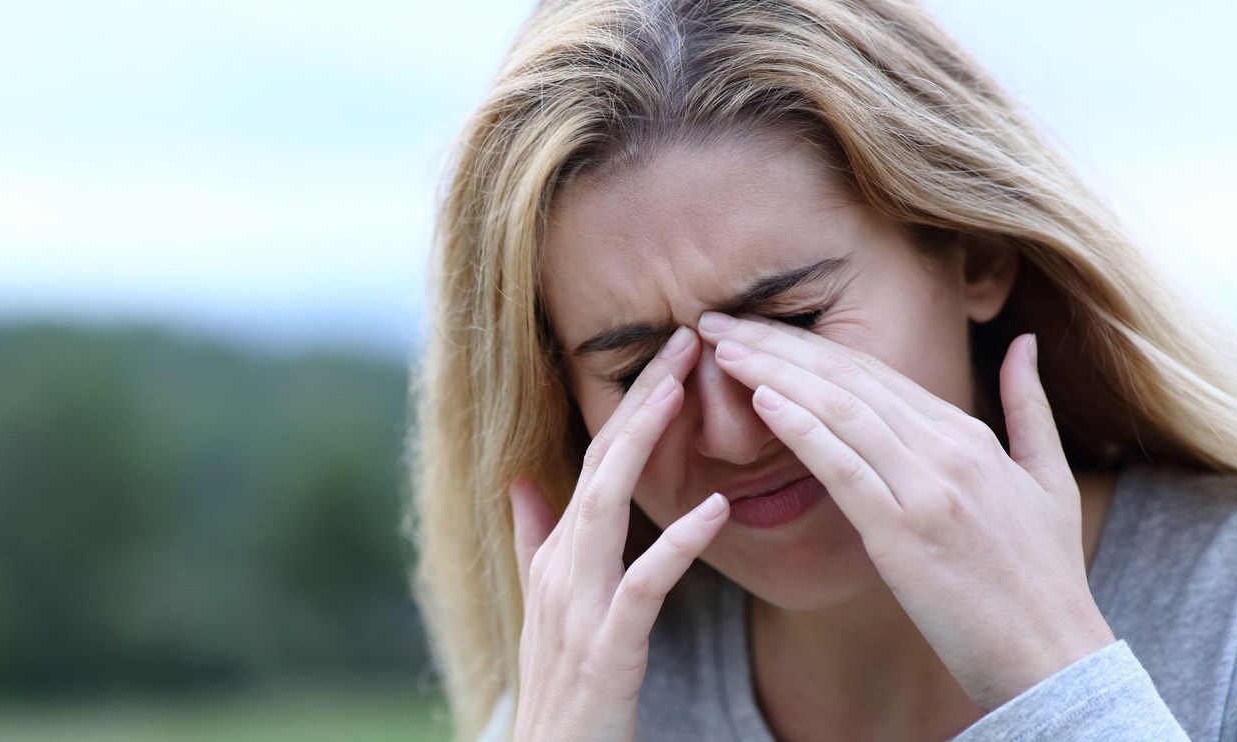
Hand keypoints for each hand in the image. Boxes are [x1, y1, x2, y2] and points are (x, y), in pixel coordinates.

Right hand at [509, 326, 732, 741]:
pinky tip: (716, 510)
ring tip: (685, 392)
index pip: (595, 461)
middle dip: (640, 401)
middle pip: (600, 466)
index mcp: (558, 557)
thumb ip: (535, 542)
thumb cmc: (561, 690)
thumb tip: (521, 482)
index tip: (670, 353)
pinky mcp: (607, 651)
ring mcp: (580, 609)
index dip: (630, 405)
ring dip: (644, 446)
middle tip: (685, 339)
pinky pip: (642, 588)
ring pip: (606, 509)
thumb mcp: (544, 607)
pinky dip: (676, 545)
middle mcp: (562, 570)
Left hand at [695, 310, 1114, 711]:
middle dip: (775, 343)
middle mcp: (947, 449)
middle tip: (714, 321)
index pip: (873, 372)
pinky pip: (843, 467)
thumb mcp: (1049, 479)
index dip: (808, 344)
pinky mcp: (904, 533)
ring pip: (838, 410)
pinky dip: (800, 428)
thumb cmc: (1046, 578)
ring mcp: (927, 488)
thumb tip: (1024, 342)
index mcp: (968, 435)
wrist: (1056, 656)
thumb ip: (1031, 408)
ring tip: (719, 347)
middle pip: (847, 378)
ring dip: (771, 371)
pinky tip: (759, 399)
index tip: (756, 326)